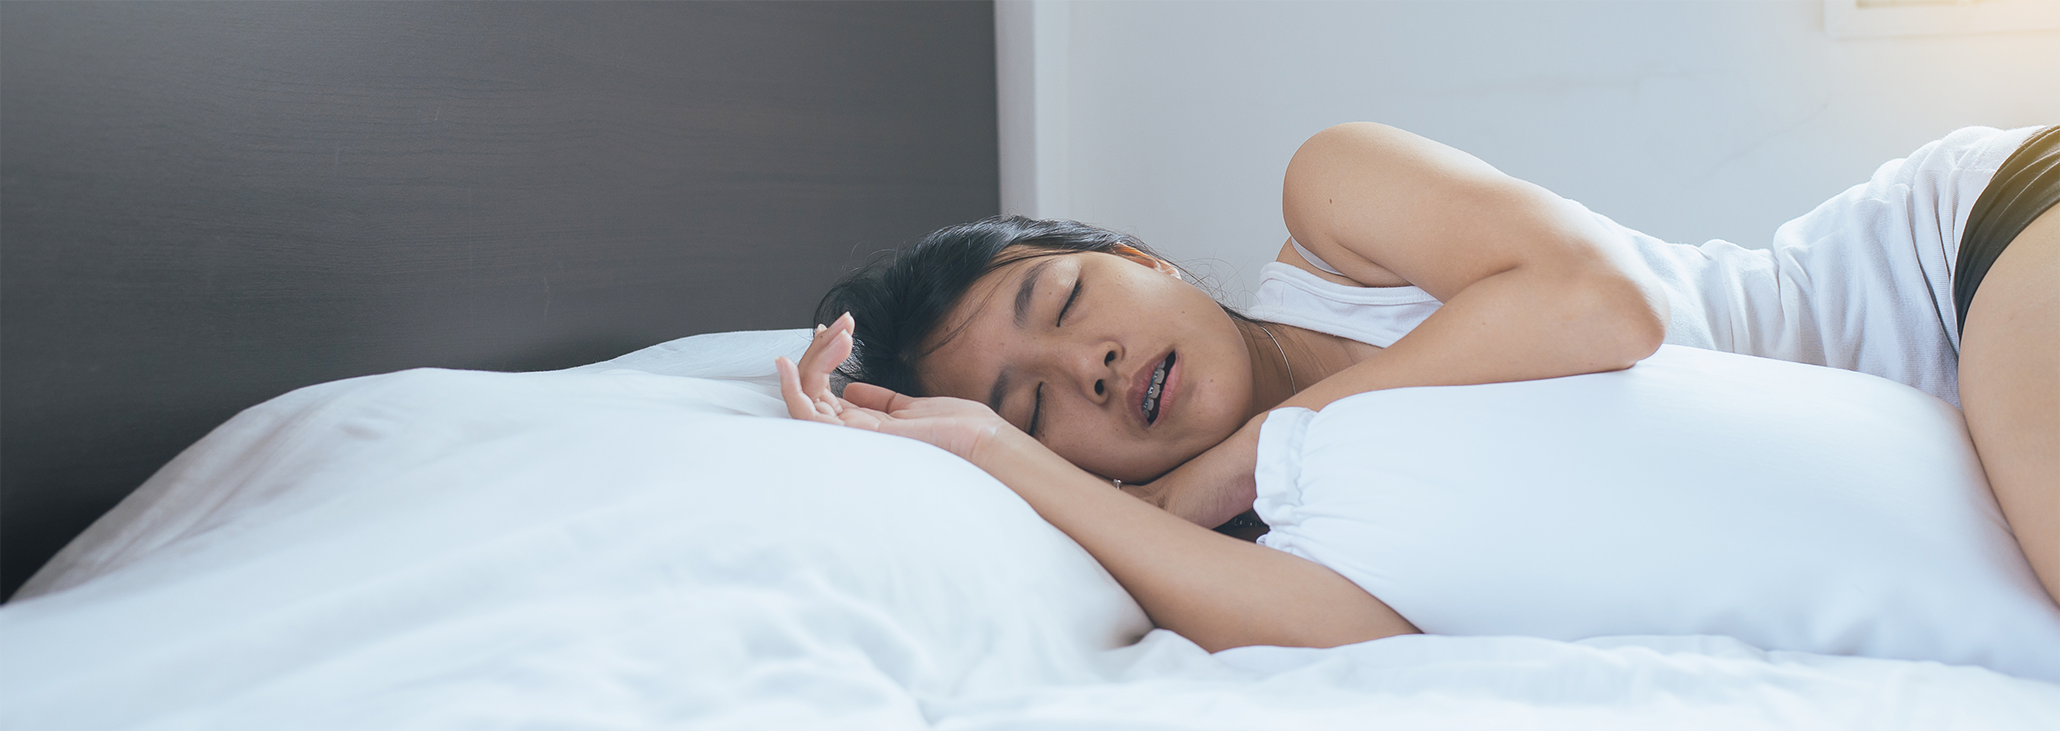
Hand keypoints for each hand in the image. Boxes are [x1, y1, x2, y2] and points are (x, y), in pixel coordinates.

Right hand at [776, 313, 1015, 461]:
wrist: (979, 441)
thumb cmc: (955, 428)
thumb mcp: (909, 407)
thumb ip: (878, 400)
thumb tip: (851, 388)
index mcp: (863, 427)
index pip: (823, 393)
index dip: (822, 357)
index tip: (835, 328)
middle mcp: (852, 435)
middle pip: (811, 390)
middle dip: (819, 349)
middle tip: (840, 324)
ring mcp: (852, 438)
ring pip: (804, 397)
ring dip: (812, 358)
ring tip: (832, 333)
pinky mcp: (858, 437)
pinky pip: (806, 416)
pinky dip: (791, 389)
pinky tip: (787, 363)